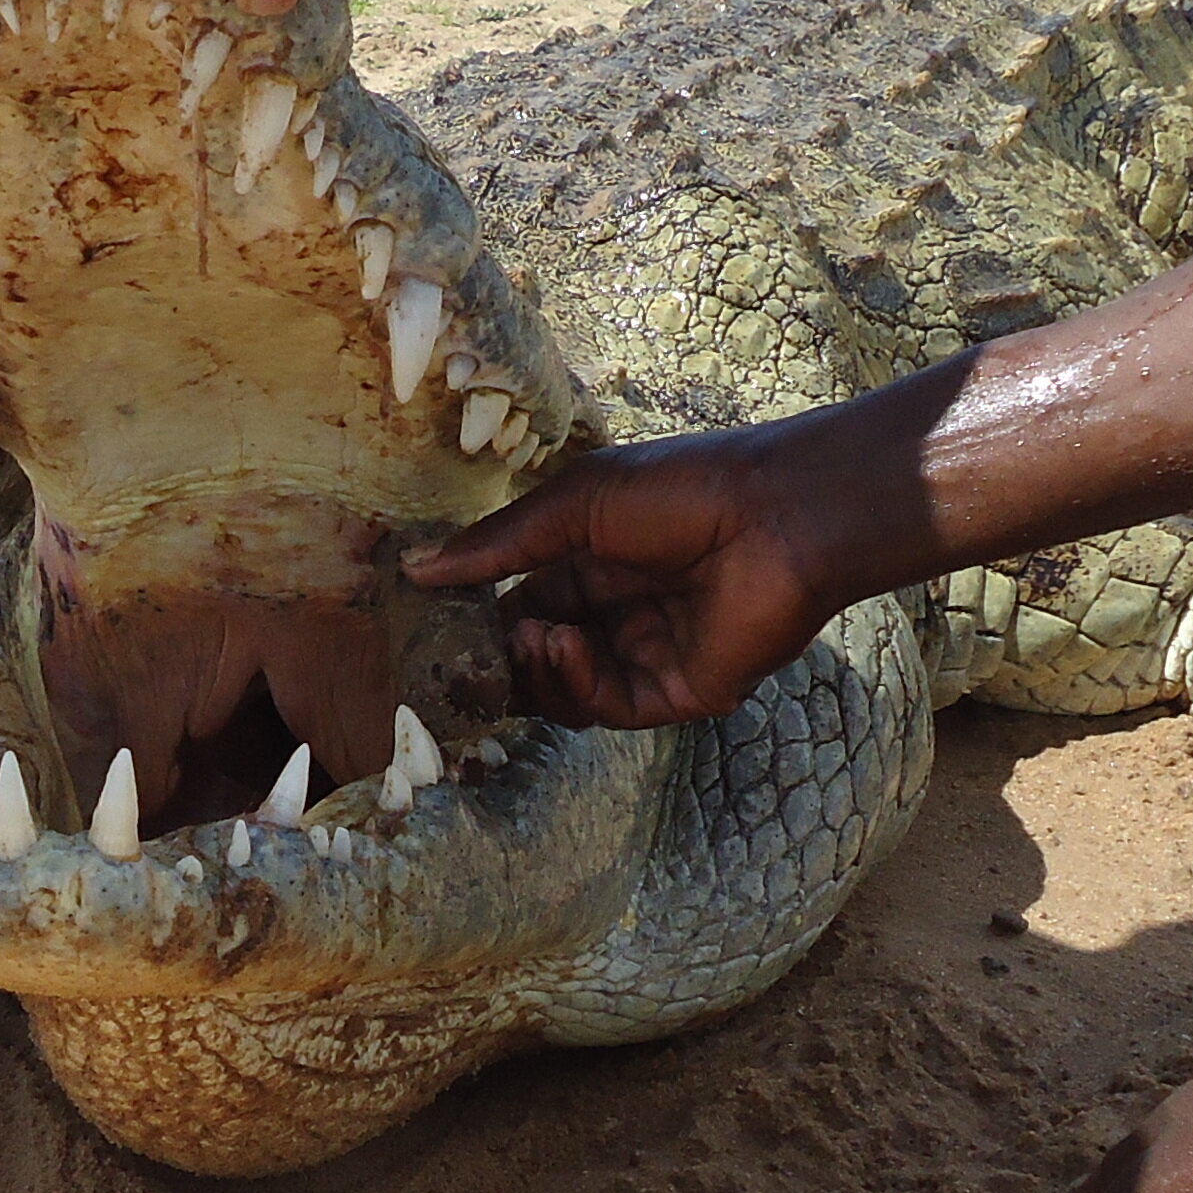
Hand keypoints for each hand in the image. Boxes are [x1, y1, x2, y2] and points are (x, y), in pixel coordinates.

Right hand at [403, 427, 841, 727]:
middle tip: (465, 649)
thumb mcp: (575, 504)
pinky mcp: (680, 693)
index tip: (432, 621)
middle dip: (500, 654)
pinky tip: (561, 644)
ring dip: (534, 668)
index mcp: (599, 563)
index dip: (479, 617)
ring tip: (525, 636)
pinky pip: (609, 704)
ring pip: (566, 691)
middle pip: (539, 657)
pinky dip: (575, 681)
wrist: (777, 514)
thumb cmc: (683, 488)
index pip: (523, 604)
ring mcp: (650, 657)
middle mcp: (622, 614)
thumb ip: (498, 544)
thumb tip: (415, 568)